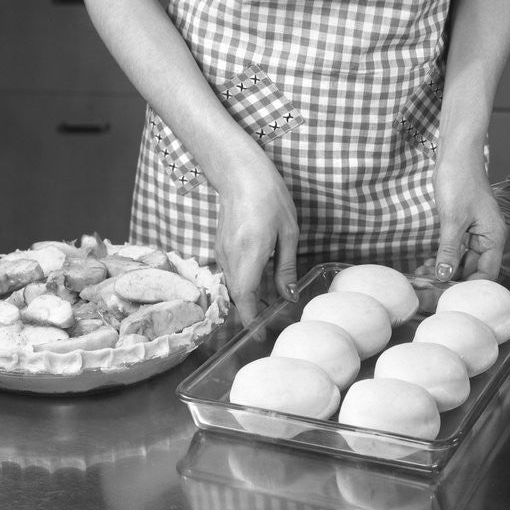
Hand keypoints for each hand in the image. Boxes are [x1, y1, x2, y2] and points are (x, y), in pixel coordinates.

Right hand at [215, 157, 298, 326]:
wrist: (239, 173)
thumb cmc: (269, 197)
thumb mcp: (289, 233)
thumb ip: (286, 268)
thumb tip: (288, 297)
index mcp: (250, 254)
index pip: (246, 297)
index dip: (252, 320)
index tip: (261, 336)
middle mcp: (230, 257)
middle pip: (238, 296)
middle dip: (252, 314)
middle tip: (271, 326)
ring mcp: (222, 252)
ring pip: (233, 286)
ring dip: (248, 300)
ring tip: (268, 308)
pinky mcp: (220, 247)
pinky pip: (231, 274)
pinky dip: (243, 285)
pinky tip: (260, 285)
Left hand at [430, 157, 506, 281]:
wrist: (456, 153)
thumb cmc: (461, 179)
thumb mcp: (453, 219)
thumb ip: (449, 250)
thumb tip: (444, 275)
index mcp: (494, 237)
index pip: (488, 274)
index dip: (469, 287)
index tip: (448, 294)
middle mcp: (488, 237)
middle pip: (475, 270)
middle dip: (453, 280)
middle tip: (430, 287)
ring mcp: (476, 232)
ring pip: (463, 261)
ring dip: (446, 269)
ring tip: (424, 276)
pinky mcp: (464, 226)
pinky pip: (456, 249)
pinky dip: (444, 257)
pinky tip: (428, 263)